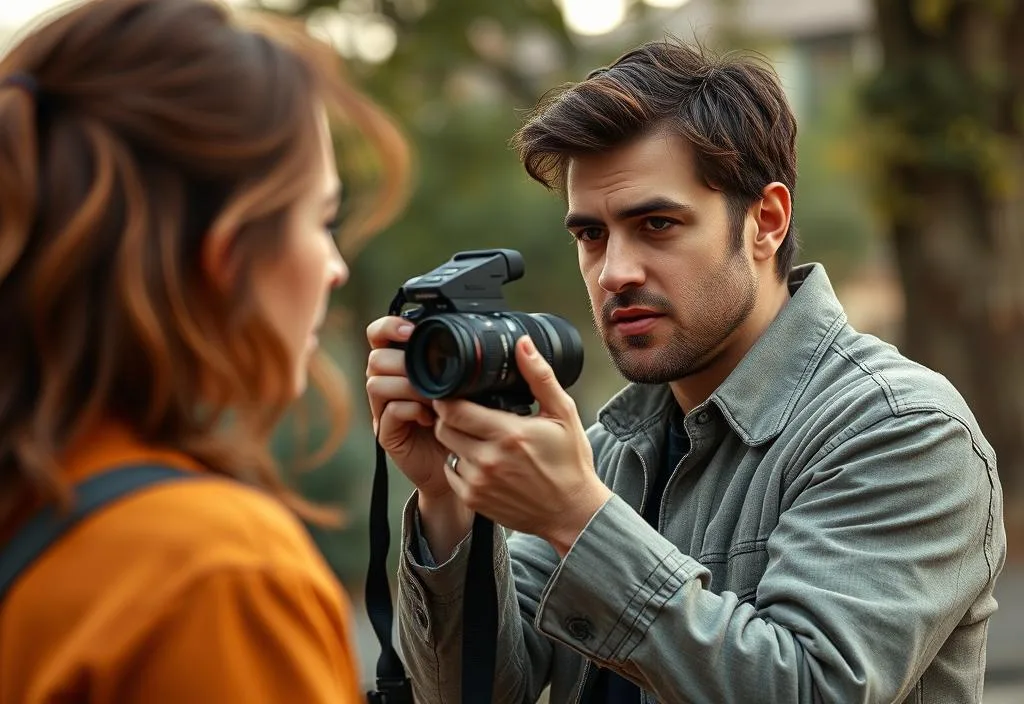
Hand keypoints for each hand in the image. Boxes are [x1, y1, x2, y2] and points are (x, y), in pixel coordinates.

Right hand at [365, 316, 450, 499]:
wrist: (458, 465)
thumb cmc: (462, 423)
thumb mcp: (463, 388)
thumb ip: (459, 365)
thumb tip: (476, 339)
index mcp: (402, 366)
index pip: (380, 336)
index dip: (389, 327)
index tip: (411, 331)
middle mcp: (388, 385)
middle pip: (376, 359)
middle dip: (403, 363)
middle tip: (429, 375)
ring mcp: (384, 411)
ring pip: (376, 384)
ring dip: (407, 387)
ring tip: (433, 398)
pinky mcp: (386, 435)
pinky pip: (387, 413)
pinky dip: (409, 410)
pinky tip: (430, 417)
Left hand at [432, 336, 611, 555]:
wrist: (571, 512)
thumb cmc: (570, 463)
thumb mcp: (563, 414)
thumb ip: (539, 377)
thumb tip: (522, 345)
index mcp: (508, 434)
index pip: (454, 410)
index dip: (448, 396)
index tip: (454, 391)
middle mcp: (488, 460)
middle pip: (443, 427)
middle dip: (449, 415)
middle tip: (462, 409)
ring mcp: (478, 482)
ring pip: (446, 448)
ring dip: (455, 438)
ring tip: (474, 433)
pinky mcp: (474, 499)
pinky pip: (451, 472)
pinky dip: (459, 462)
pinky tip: (479, 458)